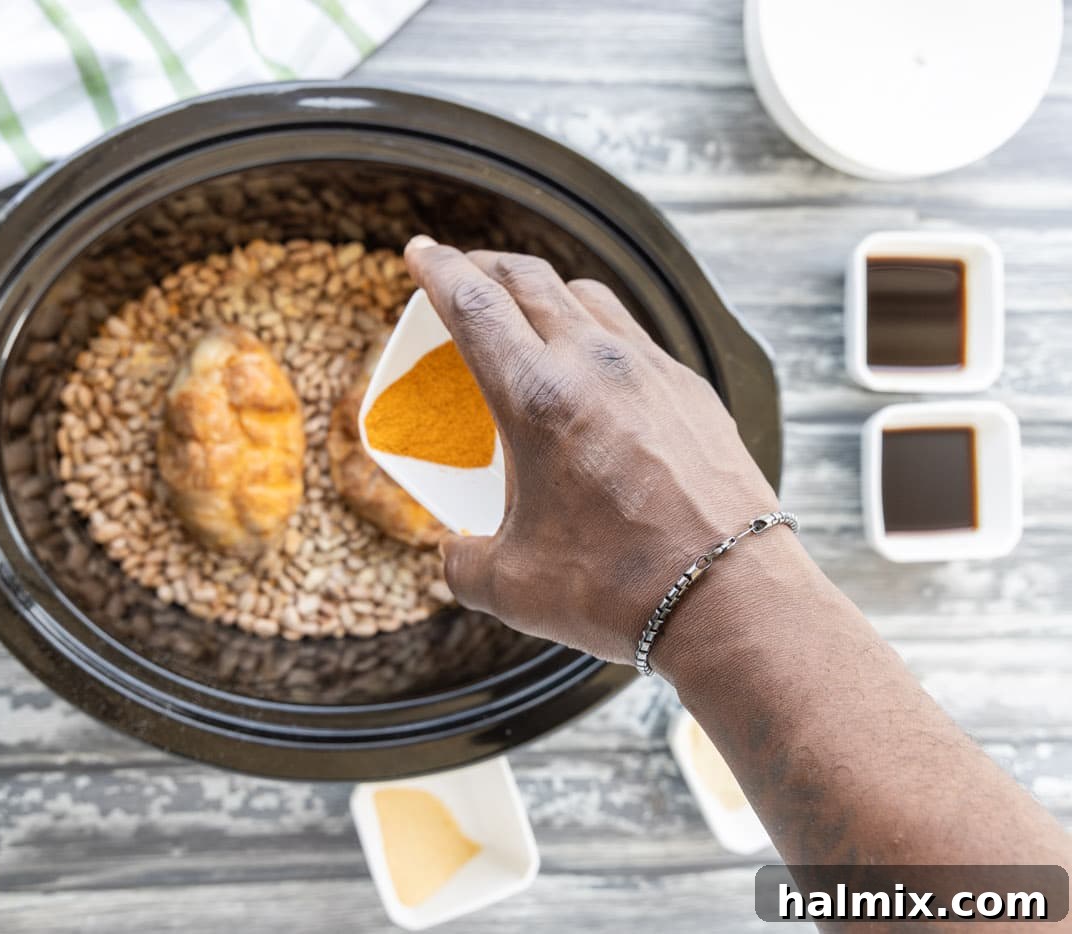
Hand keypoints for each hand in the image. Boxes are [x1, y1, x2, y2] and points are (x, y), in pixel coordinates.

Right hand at [403, 236, 785, 664]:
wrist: (730, 598)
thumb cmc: (617, 589)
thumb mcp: (510, 587)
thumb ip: (463, 563)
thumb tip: (454, 553)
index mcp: (537, 399)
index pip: (475, 305)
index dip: (439, 269)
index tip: (420, 251)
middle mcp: (595, 365)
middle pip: (529, 279)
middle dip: (485, 265)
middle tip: (463, 271)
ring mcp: (651, 371)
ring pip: (588, 295)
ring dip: (545, 289)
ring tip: (527, 309)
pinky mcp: (691, 390)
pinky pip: (634, 336)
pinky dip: (598, 331)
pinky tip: (594, 366)